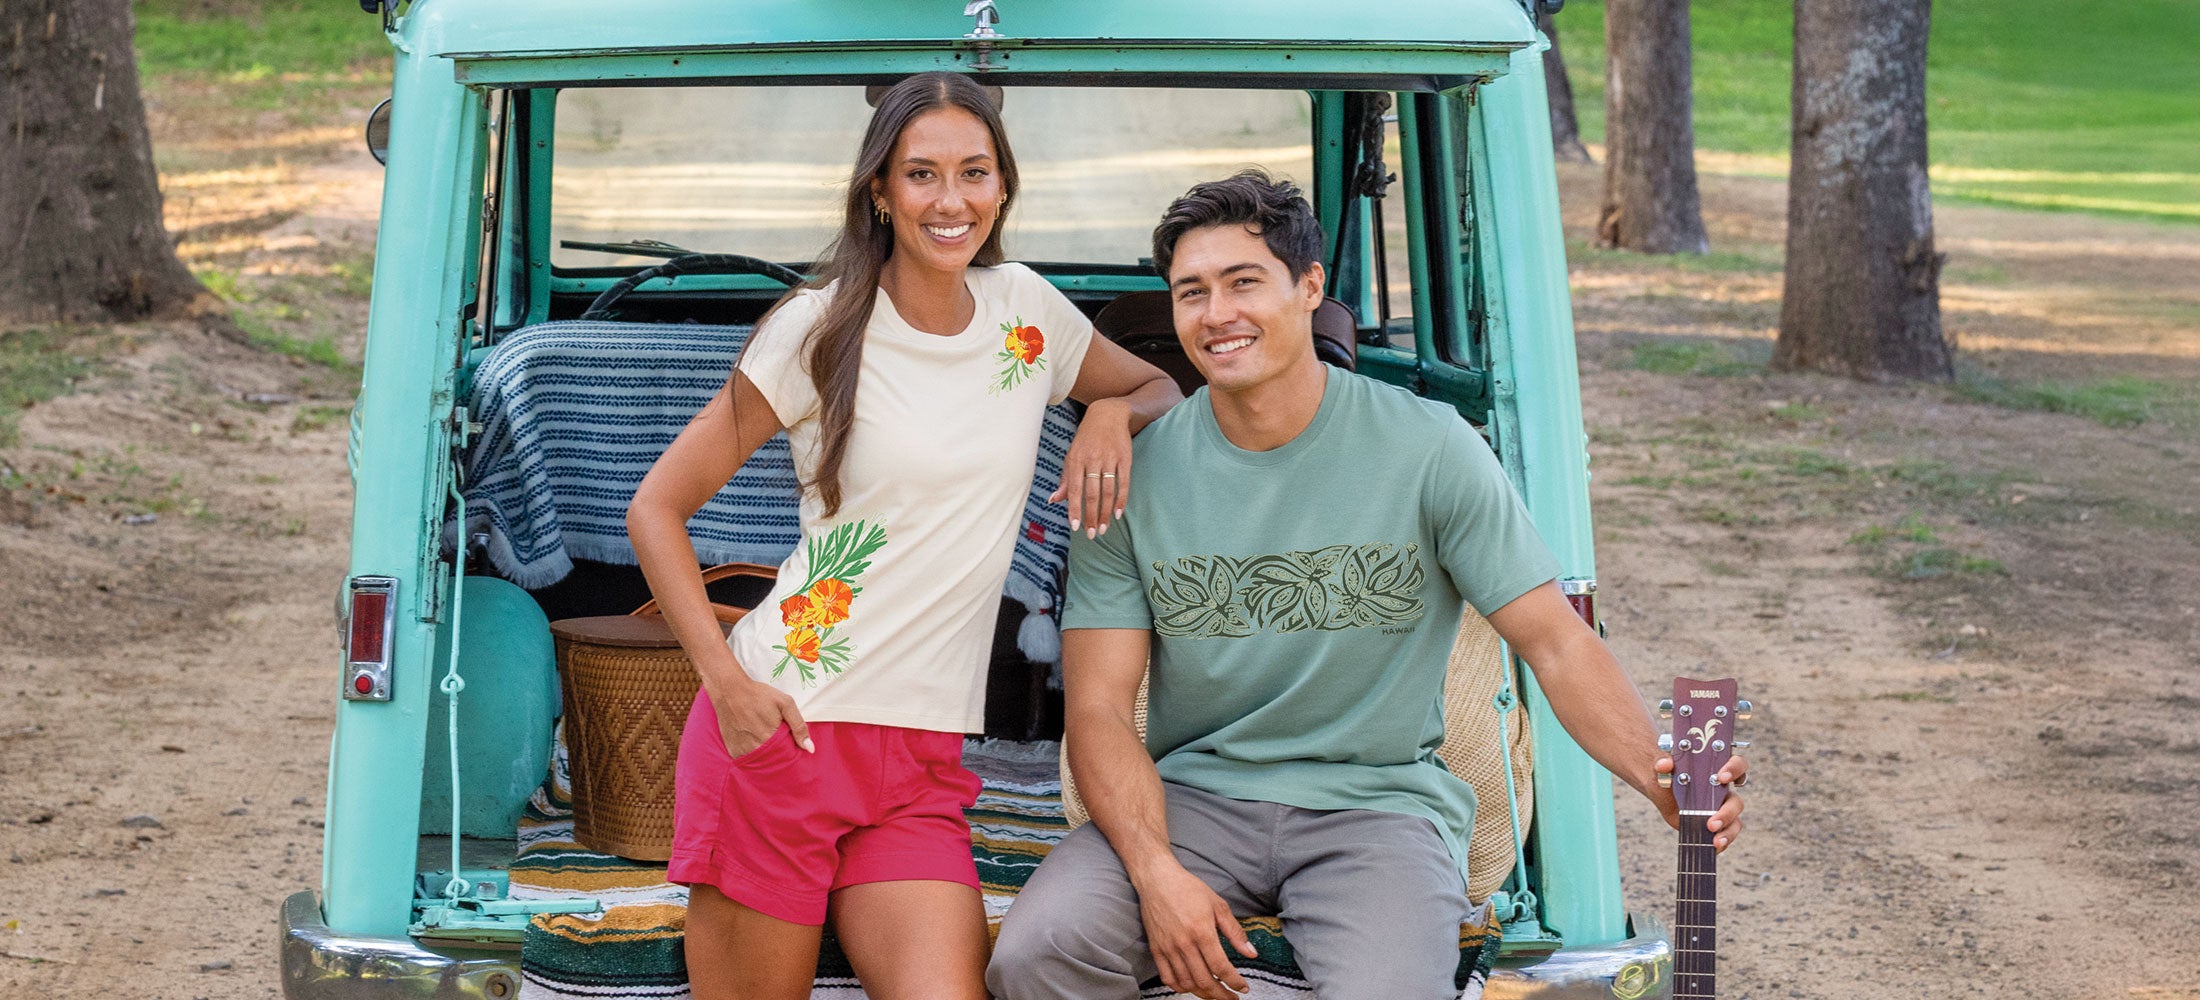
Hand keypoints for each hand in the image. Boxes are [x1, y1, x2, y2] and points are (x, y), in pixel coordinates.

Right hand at [713, 678, 812, 757]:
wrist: (729, 690)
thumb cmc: (759, 695)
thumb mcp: (785, 704)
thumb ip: (799, 726)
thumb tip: (810, 749)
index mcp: (771, 739)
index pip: (787, 757)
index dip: (791, 751)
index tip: (790, 742)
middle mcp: (756, 749)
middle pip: (774, 761)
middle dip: (779, 754)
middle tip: (776, 738)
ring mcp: (742, 752)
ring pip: (760, 762)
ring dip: (765, 756)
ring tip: (764, 739)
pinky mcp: (732, 751)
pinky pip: (747, 760)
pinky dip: (752, 755)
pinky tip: (753, 741)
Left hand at [1048, 398, 1132, 537]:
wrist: (1107, 414)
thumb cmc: (1086, 439)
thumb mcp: (1072, 456)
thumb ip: (1065, 480)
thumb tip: (1053, 501)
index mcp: (1076, 460)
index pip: (1074, 489)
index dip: (1074, 509)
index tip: (1075, 527)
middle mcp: (1092, 459)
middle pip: (1092, 493)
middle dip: (1092, 516)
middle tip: (1093, 534)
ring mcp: (1109, 458)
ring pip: (1107, 490)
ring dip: (1106, 512)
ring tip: (1104, 528)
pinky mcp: (1124, 458)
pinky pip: (1123, 482)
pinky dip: (1121, 498)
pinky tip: (1118, 513)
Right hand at [1134, 863, 1254, 998]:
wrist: (1158, 879)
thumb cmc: (1189, 889)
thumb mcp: (1218, 905)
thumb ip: (1235, 932)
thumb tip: (1251, 953)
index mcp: (1202, 931)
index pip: (1221, 967)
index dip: (1234, 982)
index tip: (1243, 988)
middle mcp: (1184, 943)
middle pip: (1204, 981)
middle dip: (1221, 995)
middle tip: (1231, 998)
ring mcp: (1168, 948)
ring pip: (1186, 983)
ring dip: (1203, 994)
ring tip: (1215, 993)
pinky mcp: (1156, 949)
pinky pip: (1167, 978)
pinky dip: (1180, 987)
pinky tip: (1191, 986)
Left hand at [1653, 753, 1748, 850]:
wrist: (1661, 789)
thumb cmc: (1669, 773)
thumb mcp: (1664, 766)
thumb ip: (1664, 764)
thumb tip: (1664, 765)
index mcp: (1718, 771)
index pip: (1738, 765)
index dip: (1735, 769)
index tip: (1722, 776)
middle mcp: (1724, 792)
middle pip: (1737, 802)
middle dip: (1727, 813)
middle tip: (1711, 822)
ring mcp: (1720, 810)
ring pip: (1735, 822)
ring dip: (1727, 832)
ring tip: (1714, 840)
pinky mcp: (1714, 825)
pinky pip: (1725, 835)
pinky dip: (1721, 842)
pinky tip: (1712, 847)